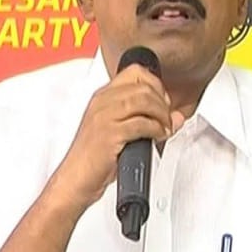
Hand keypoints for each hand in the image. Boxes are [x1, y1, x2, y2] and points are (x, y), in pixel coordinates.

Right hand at [51, 64, 184, 209]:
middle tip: (167, 117)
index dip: (155, 84)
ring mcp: (104, 117)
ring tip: (165, 128)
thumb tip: (176, 117)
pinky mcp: (110, 134)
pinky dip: (156, 129)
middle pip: (143, 85)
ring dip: (161, 115)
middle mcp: (103, 102)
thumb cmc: (94, 158)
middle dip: (162, 101)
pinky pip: (141, 123)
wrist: (75, 179)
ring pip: (143, 100)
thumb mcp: (118, 131)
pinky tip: (158, 136)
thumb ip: (146, 119)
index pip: (134, 72)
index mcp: (103, 97)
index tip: (162, 101)